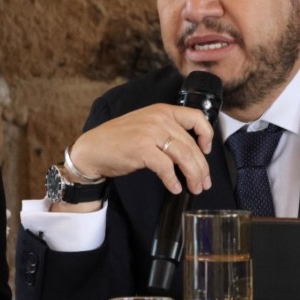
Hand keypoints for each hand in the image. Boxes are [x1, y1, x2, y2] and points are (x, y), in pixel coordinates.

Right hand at [68, 103, 214, 194]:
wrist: (92, 149)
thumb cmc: (119, 140)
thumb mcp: (146, 126)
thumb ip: (167, 131)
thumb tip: (191, 151)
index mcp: (162, 110)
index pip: (196, 117)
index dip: (207, 135)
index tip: (206, 150)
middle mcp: (159, 118)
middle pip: (191, 144)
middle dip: (202, 167)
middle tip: (205, 183)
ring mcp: (150, 132)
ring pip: (184, 156)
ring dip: (193, 175)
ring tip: (195, 188)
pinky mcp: (142, 149)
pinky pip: (166, 167)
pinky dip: (173, 181)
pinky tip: (175, 188)